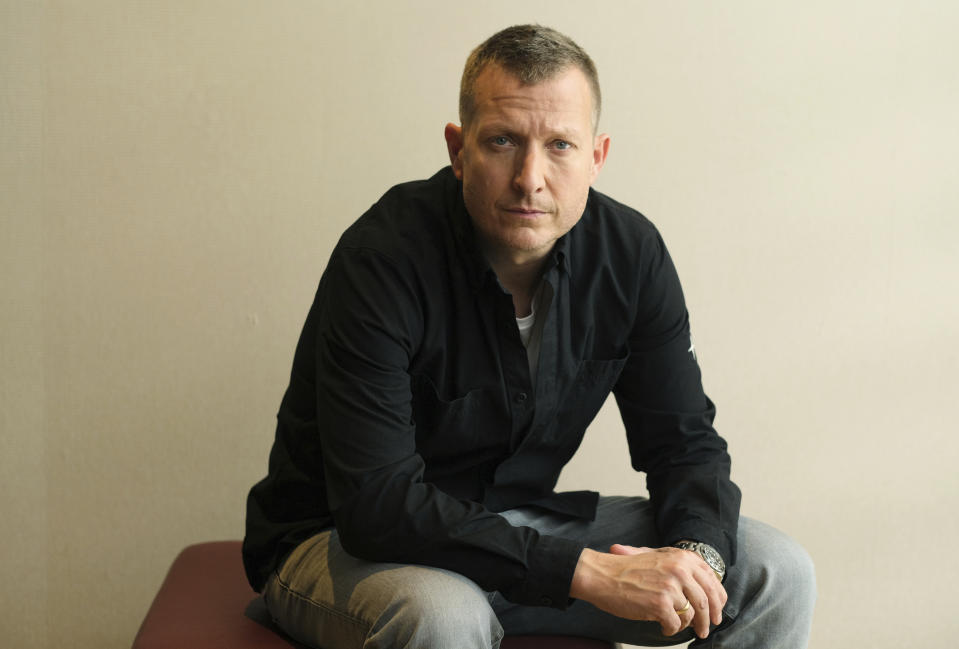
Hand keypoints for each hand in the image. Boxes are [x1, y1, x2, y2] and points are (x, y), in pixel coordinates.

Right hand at [569, 544, 726, 639]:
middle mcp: (680, 570)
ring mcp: (671, 587)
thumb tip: (704, 586)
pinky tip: (663, 627)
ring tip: (679, 627)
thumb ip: (680, 567)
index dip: (718, 600)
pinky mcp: (661, 604)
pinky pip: (676, 625)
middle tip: (706, 629)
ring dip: (688, 626)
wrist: (602, 575)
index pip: (712, 581)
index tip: (717, 611)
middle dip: (709, 619)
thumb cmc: (626, 568)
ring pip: (693, 615)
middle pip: (706, 601)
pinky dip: (671, 630)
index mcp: (682, 558)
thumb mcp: (657, 557)